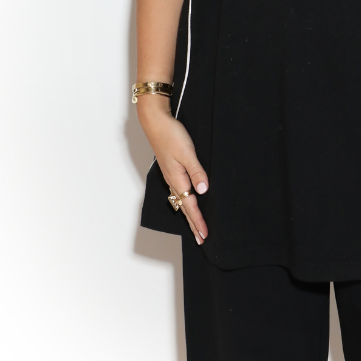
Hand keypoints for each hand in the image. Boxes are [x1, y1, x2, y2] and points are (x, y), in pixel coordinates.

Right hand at [137, 99, 208, 244]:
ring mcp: (171, 175)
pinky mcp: (171, 169)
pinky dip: (185, 202)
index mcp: (177, 178)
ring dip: (189, 214)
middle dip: (193, 223)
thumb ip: (196, 171)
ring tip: (195, 226)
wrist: (156, 122)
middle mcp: (173, 180)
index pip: (190, 205)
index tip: (205, 234)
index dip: (198, 220)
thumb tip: (203, 191)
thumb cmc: (171, 135)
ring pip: (181, 200)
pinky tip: (188, 201)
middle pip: (184, 207)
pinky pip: (179, 191)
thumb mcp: (187, 152)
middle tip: (200, 239)